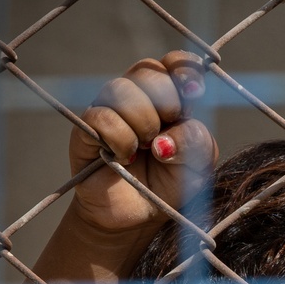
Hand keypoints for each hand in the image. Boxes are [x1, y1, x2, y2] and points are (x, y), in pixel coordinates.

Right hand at [69, 50, 217, 235]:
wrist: (137, 219)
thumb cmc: (169, 187)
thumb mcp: (198, 167)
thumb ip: (197, 142)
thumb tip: (166, 139)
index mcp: (168, 99)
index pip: (172, 64)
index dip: (182, 68)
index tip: (194, 91)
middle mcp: (137, 99)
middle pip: (148, 71)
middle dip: (165, 100)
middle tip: (166, 131)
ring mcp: (109, 112)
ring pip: (122, 90)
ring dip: (142, 123)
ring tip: (145, 149)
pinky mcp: (85, 132)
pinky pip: (101, 118)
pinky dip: (119, 139)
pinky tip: (124, 157)